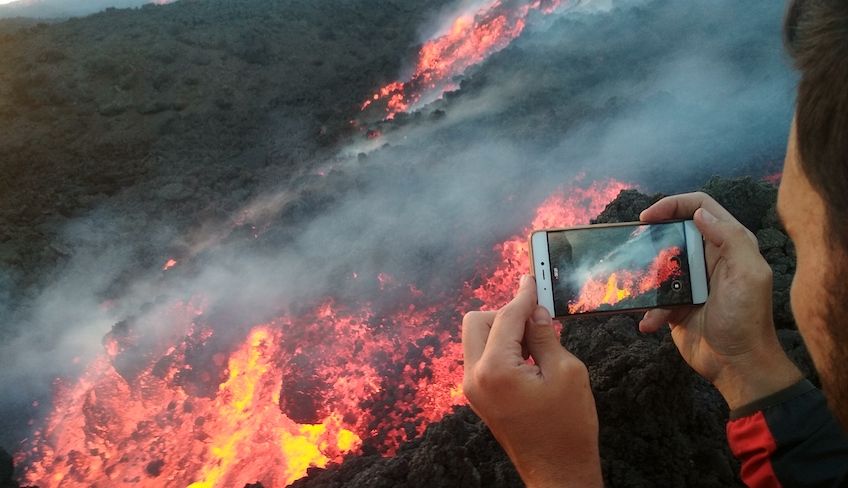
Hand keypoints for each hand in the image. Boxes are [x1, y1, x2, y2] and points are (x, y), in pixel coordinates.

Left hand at [462, 275, 602, 487]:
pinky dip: (501, 348)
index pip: (506, 317)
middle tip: (536, 319)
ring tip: (537, 343)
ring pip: (477, 339)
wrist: (558, 472)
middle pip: (477, 322)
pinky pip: (482, 358)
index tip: (532, 280)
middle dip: (505, 313)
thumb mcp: (567, 373)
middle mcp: (475, 377)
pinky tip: (529, 357)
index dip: (523, 296)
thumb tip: (535, 312)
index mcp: (496, 369)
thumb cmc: (568, 428)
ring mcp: (473, 389)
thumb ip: (546, 336)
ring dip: (503, 331)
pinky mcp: (479, 397)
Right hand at [639, 192, 801, 409]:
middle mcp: (708, 258)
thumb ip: (730, 238)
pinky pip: (653, 297)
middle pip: (673, 232)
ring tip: (635, 286)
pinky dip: (649, 309)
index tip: (647, 217)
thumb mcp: (748, 274)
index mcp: (729, 244)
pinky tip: (651, 322)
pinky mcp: (675, 304)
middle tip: (633, 244)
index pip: (700, 207)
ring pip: (658, 264)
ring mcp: (689, 281)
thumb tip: (698, 213)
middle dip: (652, 238)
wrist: (736, 365)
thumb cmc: (745, 318)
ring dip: (645, 276)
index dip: (673, 204)